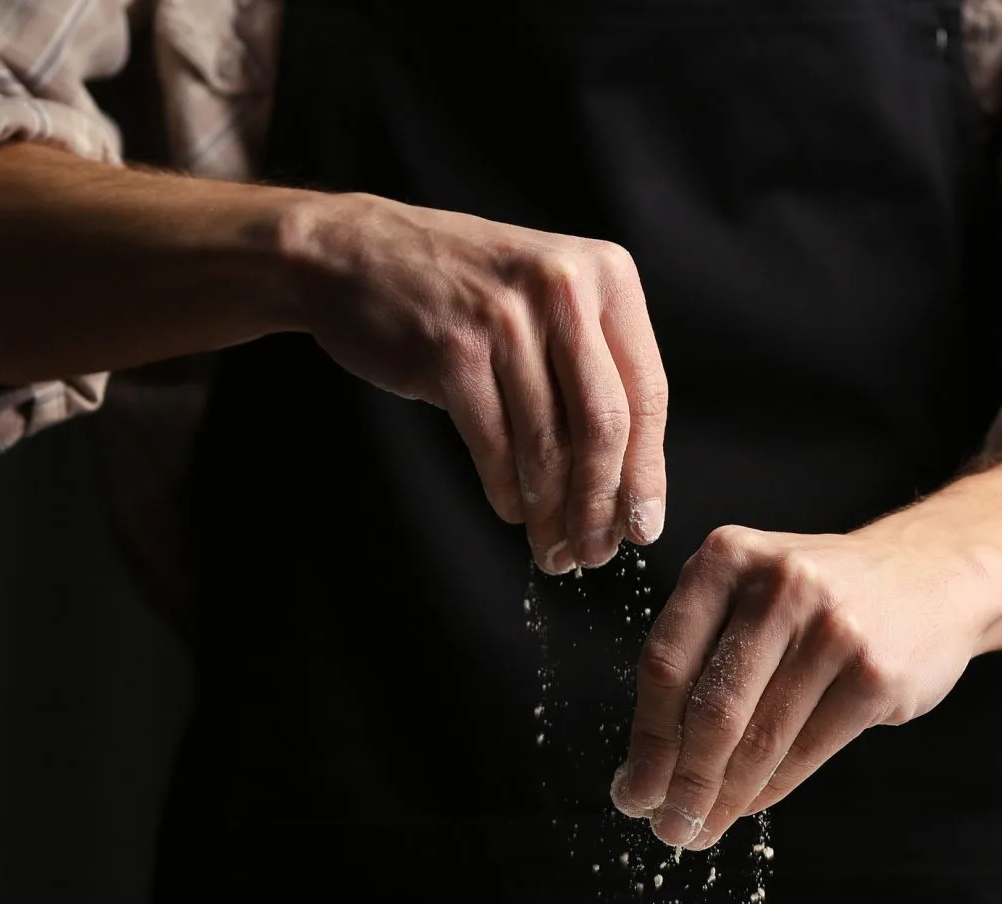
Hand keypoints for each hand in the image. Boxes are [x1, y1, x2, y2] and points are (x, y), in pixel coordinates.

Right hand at [281, 192, 668, 571]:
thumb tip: (628, 483)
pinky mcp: (451, 351)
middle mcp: (562, 287)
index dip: (646, 472)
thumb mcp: (546, 300)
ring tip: (553, 548)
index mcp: (606, 273)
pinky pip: (494, 445)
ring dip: (552, 511)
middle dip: (601, 504)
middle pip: (605, 425)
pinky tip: (512, 510)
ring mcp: (505, 318)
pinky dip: (506, 491)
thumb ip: (592, 366)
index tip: (642, 527)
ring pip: (547, 444)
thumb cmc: (460, 289)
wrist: (354, 253)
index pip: (647, 392)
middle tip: (595, 552)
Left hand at [610, 521, 993, 849]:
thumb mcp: (751, 590)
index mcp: (728, 557)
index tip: (631, 791)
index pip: (666, 663)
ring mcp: (834, 629)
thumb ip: (701, 652)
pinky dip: (768, 790)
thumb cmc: (820, 597)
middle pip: (711, 709)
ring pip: (759, 740)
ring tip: (699, 831)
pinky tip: (746, 807)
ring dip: (722, 798)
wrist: (934, 575)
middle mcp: (779, 585)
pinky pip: (805, 752)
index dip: (646, 739)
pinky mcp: (874, 676)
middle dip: (681, 783)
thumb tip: (647, 762)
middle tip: (665, 827)